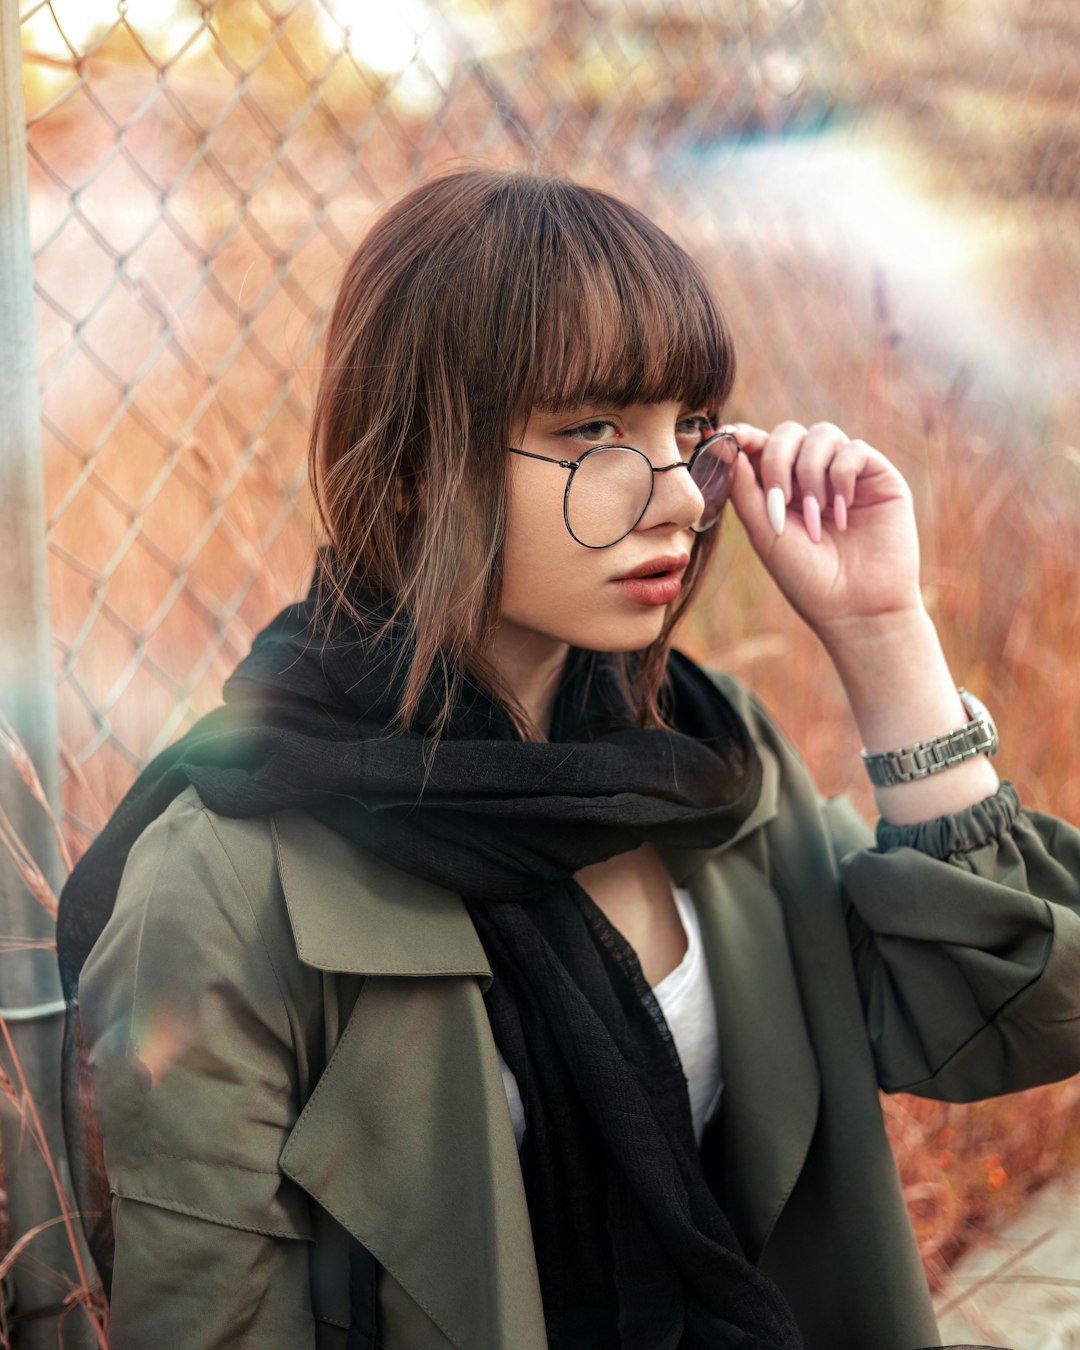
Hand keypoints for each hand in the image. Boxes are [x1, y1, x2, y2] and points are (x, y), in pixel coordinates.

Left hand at [724, 420, 924, 642]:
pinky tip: (843, 512)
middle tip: (780, 501)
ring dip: (811, 473)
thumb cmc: (807, 580)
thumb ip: (745, 491)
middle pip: (789, 434)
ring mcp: (847, 476)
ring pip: (822, 435)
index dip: (746, 436)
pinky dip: (841, 476)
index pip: (763, 447)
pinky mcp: (879, 478)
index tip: (730, 437)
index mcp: (782, 491)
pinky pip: (855, 450)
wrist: (857, 609)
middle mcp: (813, 478)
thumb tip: (730, 446)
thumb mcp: (765, 535)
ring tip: (816, 516)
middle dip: (778, 461)